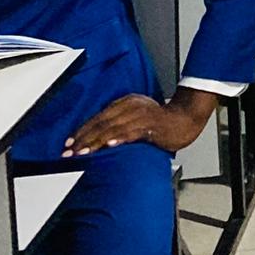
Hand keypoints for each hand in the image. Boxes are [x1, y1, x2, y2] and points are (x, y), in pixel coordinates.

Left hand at [64, 91, 215, 157]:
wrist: (185, 119)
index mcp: (126, 102)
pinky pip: (132, 132)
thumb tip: (96, 137)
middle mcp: (132, 106)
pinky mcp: (153, 125)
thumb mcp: (136, 116)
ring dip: (96, 141)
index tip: (68, 143)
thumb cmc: (160, 122)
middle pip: (102, 122)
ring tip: (83, 152)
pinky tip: (110, 145)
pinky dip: (120, 138)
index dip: (81, 130)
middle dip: (84, 138)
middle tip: (70, 151)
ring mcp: (142, 114)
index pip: (98, 117)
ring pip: (113, 128)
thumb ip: (118, 122)